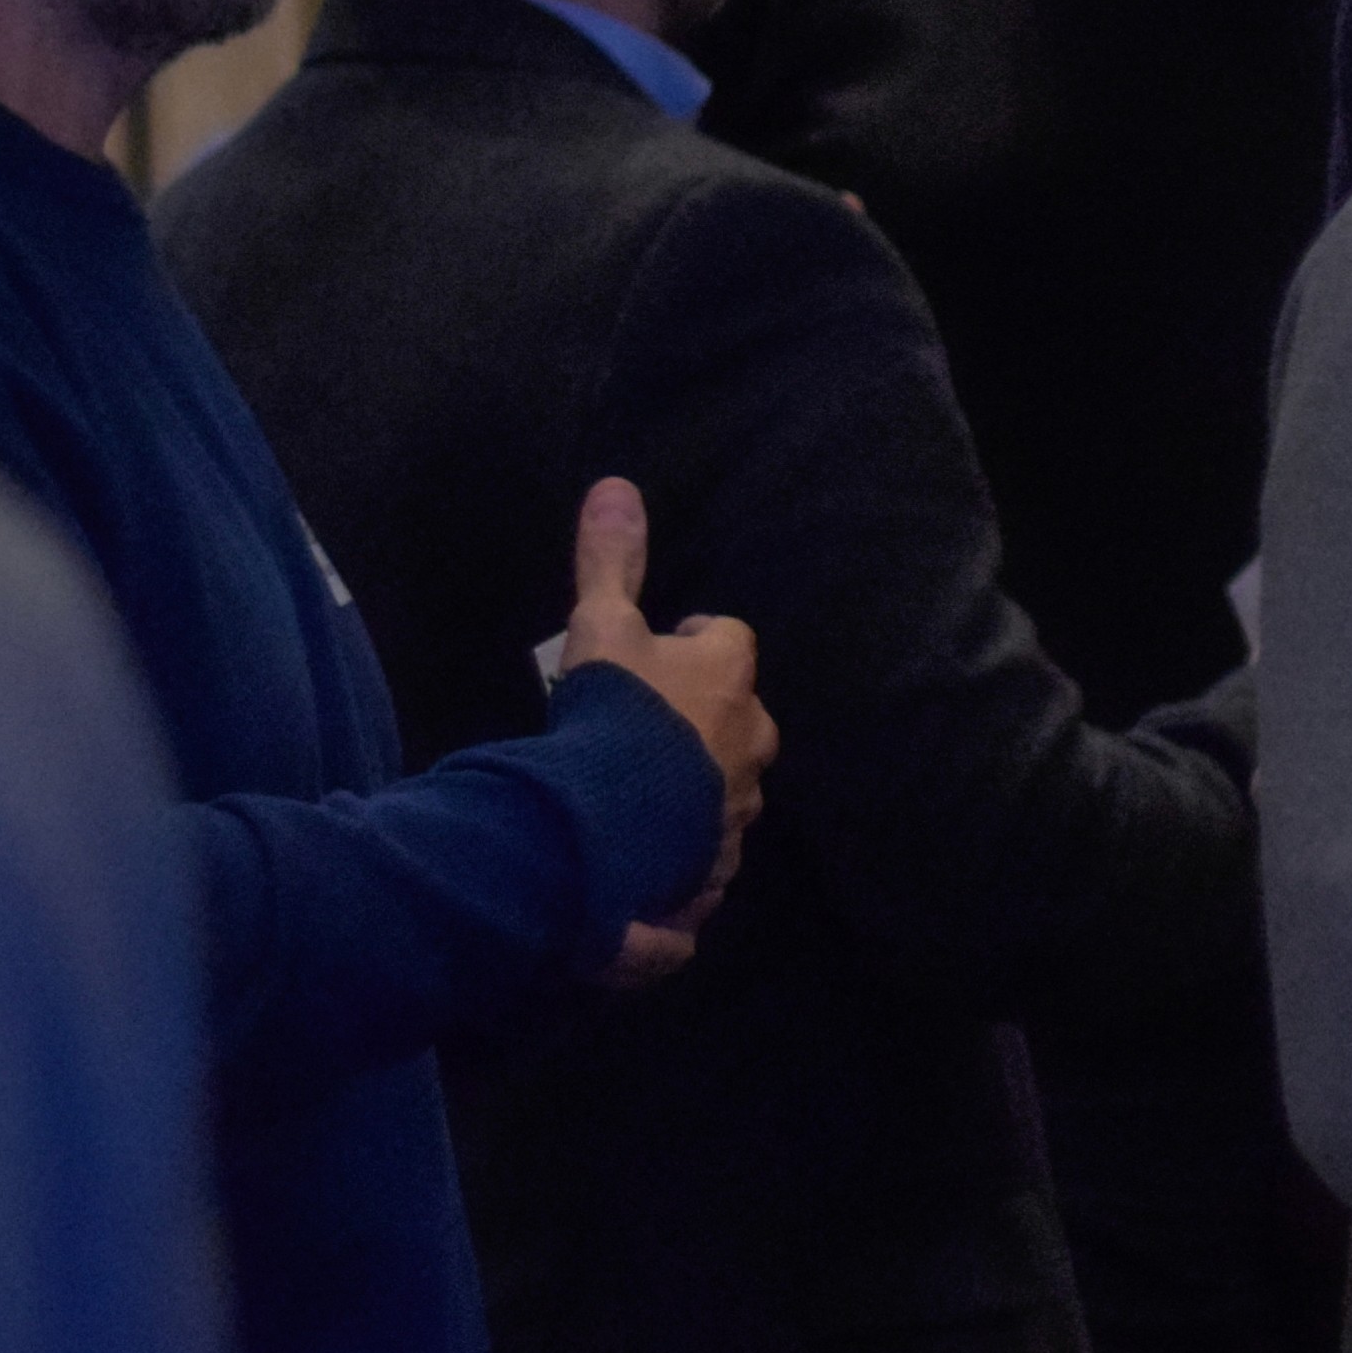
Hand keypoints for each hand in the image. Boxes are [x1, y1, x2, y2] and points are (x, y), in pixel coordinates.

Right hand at [556, 478, 764, 961]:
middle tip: (648, 725)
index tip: (661, 648)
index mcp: (730, 677)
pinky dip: (681, 852)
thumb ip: (610, 562)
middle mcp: (750, 741)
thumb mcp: (601, 627)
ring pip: (726, 787)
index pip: (729, 640)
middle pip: (739, 718)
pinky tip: (642, 856)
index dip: (695, 640)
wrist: (604, 820)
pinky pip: (705, 855)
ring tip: (640, 790)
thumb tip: (616, 486)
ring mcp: (737, 808)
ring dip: (694, 785)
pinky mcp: (715, 866)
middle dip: (704, 719)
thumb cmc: (611, 710)